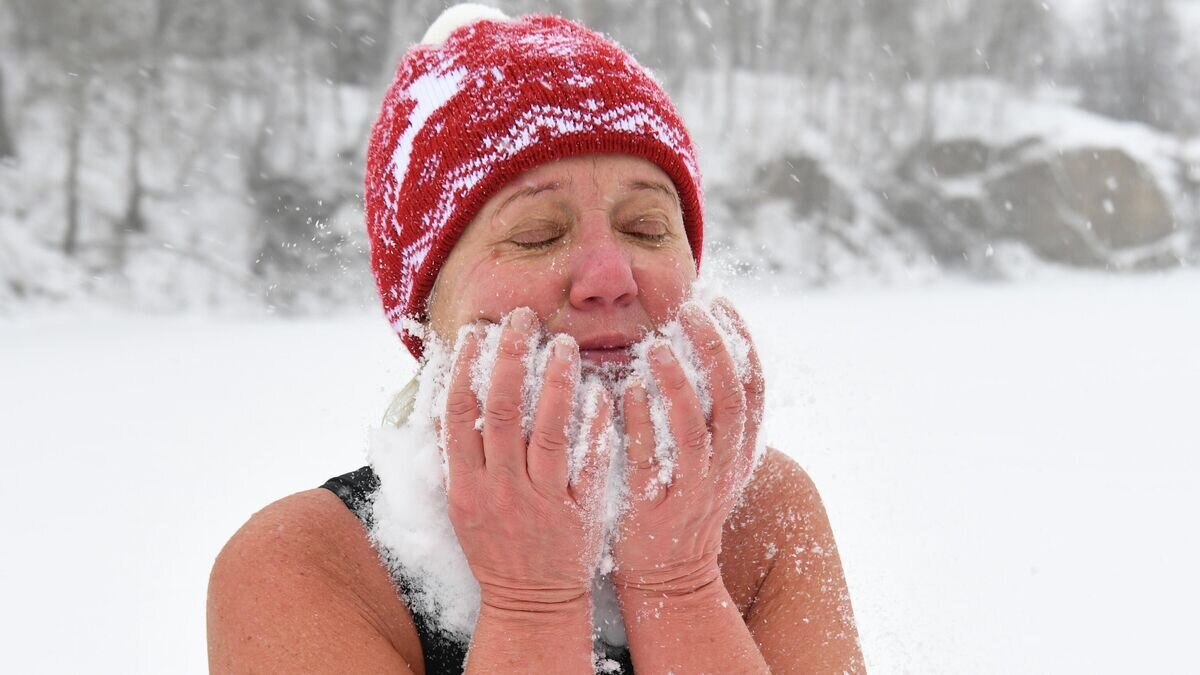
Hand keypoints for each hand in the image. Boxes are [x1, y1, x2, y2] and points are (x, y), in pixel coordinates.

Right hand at [441, 308, 612, 611]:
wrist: (531, 604)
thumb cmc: (497, 545)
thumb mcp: (465, 503)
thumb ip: (460, 454)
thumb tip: (452, 393)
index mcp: (465, 485)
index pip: (458, 414)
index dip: (464, 368)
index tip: (476, 330)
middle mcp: (500, 490)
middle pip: (501, 412)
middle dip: (510, 359)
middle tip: (523, 317)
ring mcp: (541, 502)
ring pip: (548, 432)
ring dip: (555, 382)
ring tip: (564, 342)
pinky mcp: (579, 514)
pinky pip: (588, 464)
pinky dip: (593, 425)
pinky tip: (599, 391)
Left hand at [612, 299, 764, 596]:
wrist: (668, 575)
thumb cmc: (682, 500)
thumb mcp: (711, 455)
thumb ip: (708, 408)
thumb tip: (703, 345)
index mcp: (740, 448)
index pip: (753, 385)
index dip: (740, 339)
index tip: (718, 300)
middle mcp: (725, 466)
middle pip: (730, 398)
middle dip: (713, 348)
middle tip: (687, 310)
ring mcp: (693, 488)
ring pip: (695, 428)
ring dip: (677, 383)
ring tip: (655, 344)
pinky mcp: (657, 507)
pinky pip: (653, 461)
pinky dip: (643, 423)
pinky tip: (627, 390)